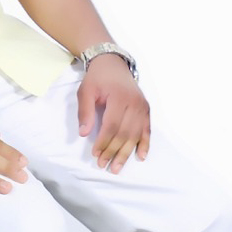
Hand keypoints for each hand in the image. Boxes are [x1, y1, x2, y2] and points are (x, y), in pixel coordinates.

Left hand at [77, 55, 150, 172]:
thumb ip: (85, 111)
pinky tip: (140, 156)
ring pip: (136, 134)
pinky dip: (144, 144)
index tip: (95, 154)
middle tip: (104, 165)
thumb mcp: (86, 91)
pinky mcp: (146, 110)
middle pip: (125, 133)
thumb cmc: (98, 78)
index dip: (104, 142)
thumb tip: (84, 133)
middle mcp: (135, 103)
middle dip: (114, 151)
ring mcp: (143, 107)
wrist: (113, 64)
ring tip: (117, 167)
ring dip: (127, 153)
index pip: (112, 126)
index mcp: (120, 98)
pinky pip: (147, 130)